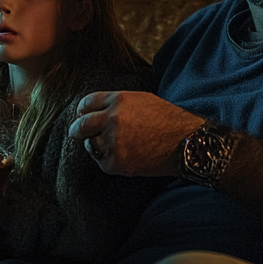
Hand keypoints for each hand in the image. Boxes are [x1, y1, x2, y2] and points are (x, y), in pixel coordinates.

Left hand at [68, 91, 203, 175]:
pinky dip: (108, 159)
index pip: (87, 103)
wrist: (186, 143)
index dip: (83, 109)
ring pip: (90, 144)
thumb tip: (98, 110)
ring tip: (110, 145)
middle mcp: (113, 119)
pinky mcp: (117, 162)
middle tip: (76, 132)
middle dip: (77, 129)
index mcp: (119, 100)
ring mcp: (113, 142)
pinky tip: (123, 155)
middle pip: (81, 125)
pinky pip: (102, 161)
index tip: (82, 114)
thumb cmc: (168, 120)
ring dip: (96, 144)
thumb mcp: (142, 100)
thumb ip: (118, 103)